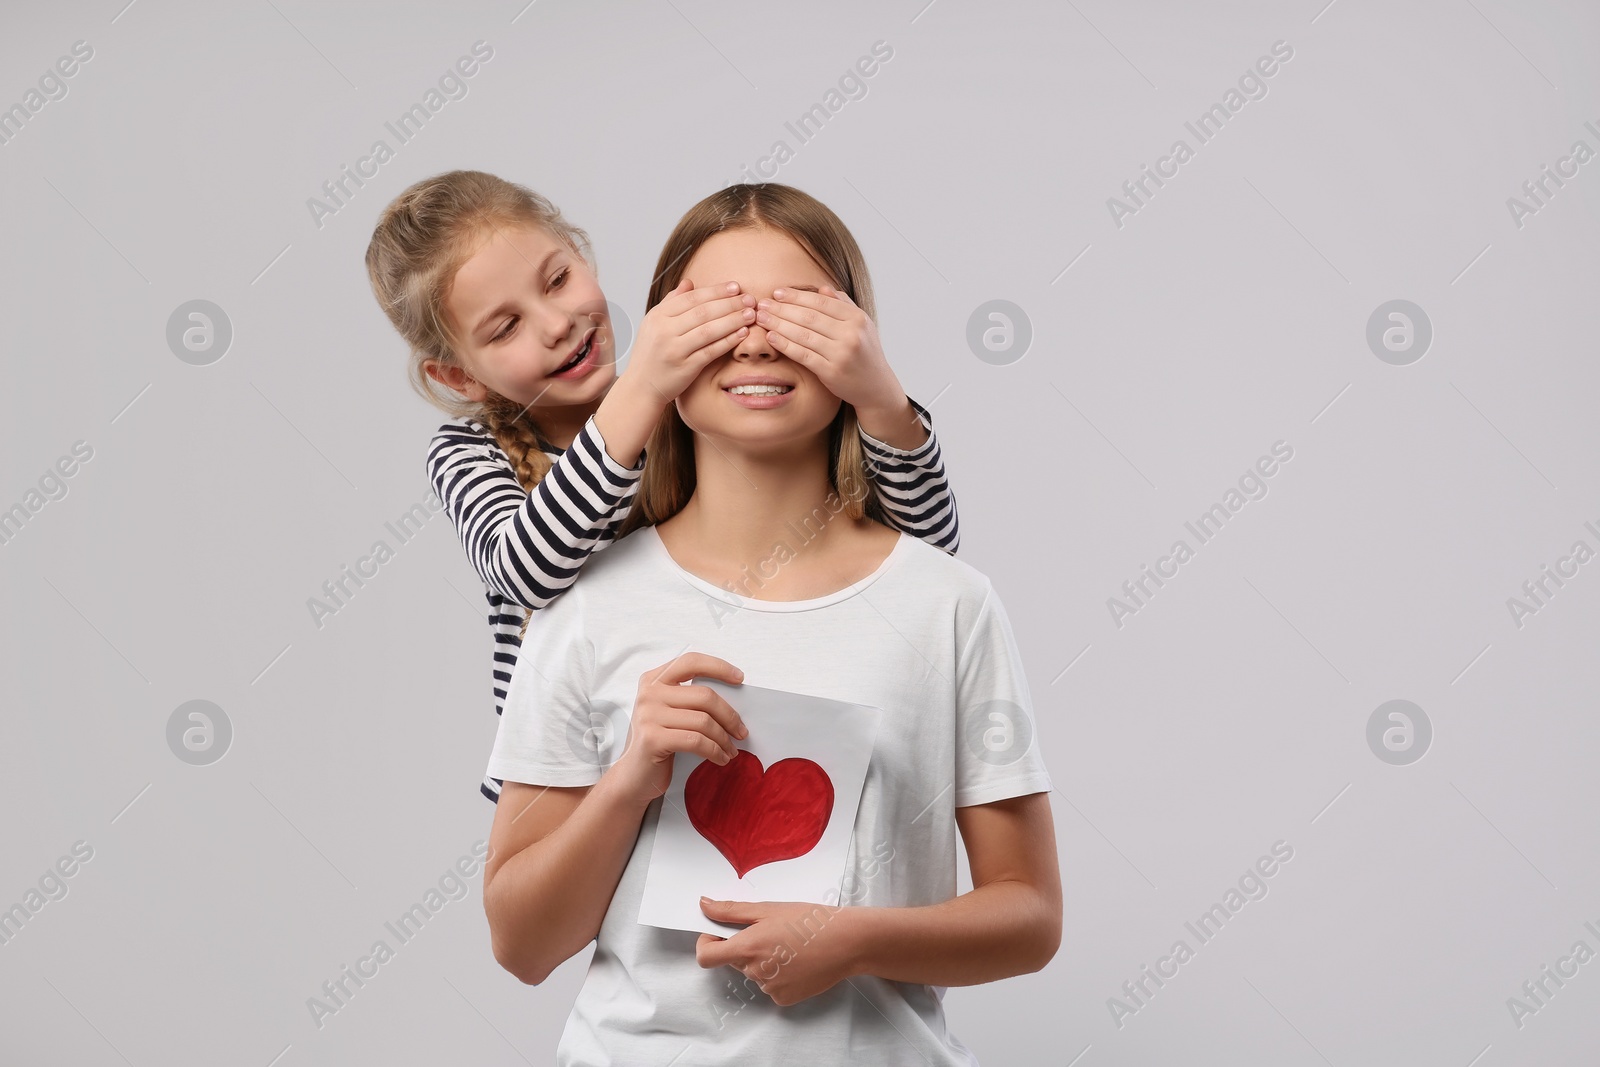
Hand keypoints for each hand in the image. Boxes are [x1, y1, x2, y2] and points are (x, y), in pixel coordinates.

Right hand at [607, 653, 746, 806]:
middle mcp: (648, 693)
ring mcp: (648, 715)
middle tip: (741, 732)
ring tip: (731, 750)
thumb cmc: (658, 742)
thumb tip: (733, 699)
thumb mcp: (671, 713)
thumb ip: (691, 699)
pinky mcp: (652, 739)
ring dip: (724, 738)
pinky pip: (696, 741)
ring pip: (703, 721)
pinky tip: (720, 758)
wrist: (632, 776)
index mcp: (654, 680)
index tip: (740, 678)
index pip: (691, 661)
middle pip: (704, 695)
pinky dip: (715, 751)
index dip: (718, 667)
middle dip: (730, 716)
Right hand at [624, 278, 756, 404]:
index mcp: (657, 316)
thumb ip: (672, 302)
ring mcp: (675, 350)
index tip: (735, 287)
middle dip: (730, 304)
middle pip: (703, 312)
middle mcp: (664, 331)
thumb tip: (689, 282)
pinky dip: (728, 340)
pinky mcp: (685, 367)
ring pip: (709, 330)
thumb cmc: (651, 354)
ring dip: (733, 320)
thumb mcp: (654, 324)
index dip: (716, 291)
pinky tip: (742, 333)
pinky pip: (711, 350)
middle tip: (749, 299)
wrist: (641, 386)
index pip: (692, 298)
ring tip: (751, 314)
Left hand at [695, 897, 857, 1006]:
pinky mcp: (784, 999)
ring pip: (754, 973)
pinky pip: (770, 986)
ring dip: (764, 960)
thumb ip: (731, 910)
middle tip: (771, 931)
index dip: (706, 944)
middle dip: (744, 947)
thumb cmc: (810, 921)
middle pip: (734, 961)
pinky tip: (798, 962)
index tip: (716, 934)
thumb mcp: (769, 909)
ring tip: (790, 945)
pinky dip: (778, 974)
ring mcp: (769, 989)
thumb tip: (703, 905)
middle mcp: (755, 972)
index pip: (706, 957)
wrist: (847, 942)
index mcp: (748, 947)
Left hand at [755, 286, 903, 414]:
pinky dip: (785, 345)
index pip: (821, 302)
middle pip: (809, 317)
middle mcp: (851, 334)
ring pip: (803, 335)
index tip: (777, 292)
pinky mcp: (831, 372)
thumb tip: (822, 288)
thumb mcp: (861, 325)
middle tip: (762, 303)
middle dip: (782, 308)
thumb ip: (843, 305)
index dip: (797, 296)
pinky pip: (803, 355)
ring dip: (778, 324)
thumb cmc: (864, 353)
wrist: (875, 386)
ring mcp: (841, 354)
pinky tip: (771, 337)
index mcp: (857, 318)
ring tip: (761, 318)